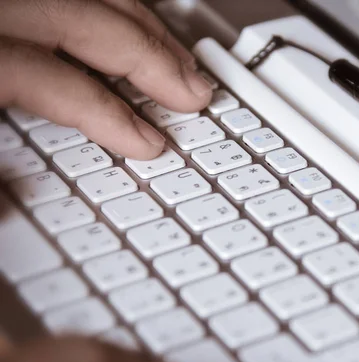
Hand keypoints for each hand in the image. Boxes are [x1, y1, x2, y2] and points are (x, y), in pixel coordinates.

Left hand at [0, 0, 212, 159]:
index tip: (148, 143)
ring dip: (140, 26)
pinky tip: (129, 31)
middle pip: (83, 19)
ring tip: (178, 59)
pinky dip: (112, 13)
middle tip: (193, 92)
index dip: (113, 116)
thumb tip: (19, 199)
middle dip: (151, 58)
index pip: (60, 82)